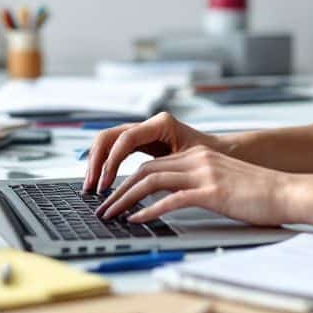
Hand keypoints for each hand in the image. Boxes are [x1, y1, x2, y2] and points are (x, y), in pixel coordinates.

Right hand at [83, 112, 225, 192]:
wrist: (221, 152)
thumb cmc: (211, 157)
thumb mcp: (189, 165)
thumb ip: (167, 172)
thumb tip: (142, 187)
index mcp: (161, 124)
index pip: (125, 139)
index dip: (112, 162)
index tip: (106, 183)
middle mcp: (148, 124)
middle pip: (109, 136)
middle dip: (96, 162)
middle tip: (90, 187)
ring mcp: (142, 132)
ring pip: (107, 142)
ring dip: (96, 164)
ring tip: (91, 188)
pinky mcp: (140, 142)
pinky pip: (114, 149)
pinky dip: (104, 164)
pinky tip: (100, 181)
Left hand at [94, 145, 301, 226]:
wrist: (288, 193)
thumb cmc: (259, 194)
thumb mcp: (223, 183)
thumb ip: (198, 186)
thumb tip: (172, 201)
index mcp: (199, 156)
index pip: (152, 164)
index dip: (127, 180)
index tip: (112, 195)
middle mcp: (198, 160)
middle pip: (145, 171)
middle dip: (118, 190)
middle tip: (102, 207)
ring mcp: (204, 174)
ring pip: (151, 181)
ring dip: (125, 199)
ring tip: (110, 215)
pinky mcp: (212, 192)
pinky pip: (171, 199)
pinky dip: (149, 210)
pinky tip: (136, 220)